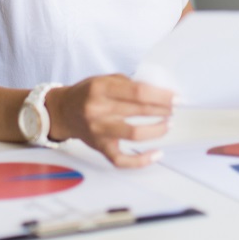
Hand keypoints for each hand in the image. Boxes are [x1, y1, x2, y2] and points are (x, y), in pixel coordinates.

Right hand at [47, 74, 172, 167]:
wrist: (62, 112)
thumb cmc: (86, 93)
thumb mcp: (104, 79)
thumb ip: (128, 84)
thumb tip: (158, 91)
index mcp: (100, 88)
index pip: (137, 92)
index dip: (161, 95)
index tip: (176, 97)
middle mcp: (98, 110)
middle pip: (138, 111)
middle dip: (162, 109)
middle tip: (174, 108)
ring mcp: (99, 131)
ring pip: (134, 134)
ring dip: (156, 130)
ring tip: (167, 124)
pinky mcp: (100, 147)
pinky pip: (122, 160)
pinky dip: (141, 160)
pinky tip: (156, 154)